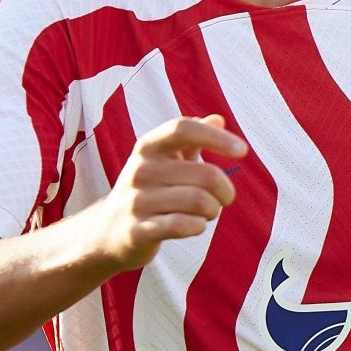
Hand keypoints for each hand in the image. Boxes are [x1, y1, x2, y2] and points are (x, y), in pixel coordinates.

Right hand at [88, 113, 245, 273]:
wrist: (107, 232)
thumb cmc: (147, 190)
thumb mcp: (164, 160)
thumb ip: (192, 138)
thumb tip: (218, 119)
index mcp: (148, 147)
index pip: (184, 129)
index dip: (217, 137)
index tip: (243, 151)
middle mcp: (140, 170)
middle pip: (205, 174)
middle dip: (225, 190)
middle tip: (224, 199)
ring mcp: (136, 201)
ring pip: (199, 201)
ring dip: (213, 210)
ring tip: (209, 213)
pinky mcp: (137, 231)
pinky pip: (181, 225)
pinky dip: (198, 226)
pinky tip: (197, 225)